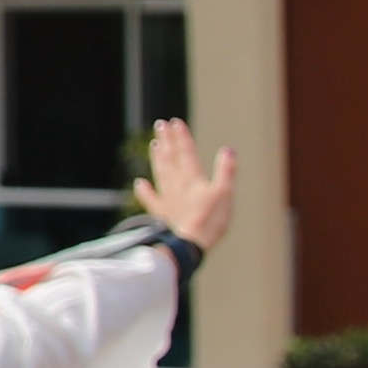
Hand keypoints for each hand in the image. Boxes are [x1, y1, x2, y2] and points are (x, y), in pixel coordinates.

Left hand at [140, 115, 238, 249]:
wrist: (188, 245)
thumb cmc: (209, 221)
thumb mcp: (225, 194)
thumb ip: (226, 171)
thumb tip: (228, 150)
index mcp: (193, 179)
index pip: (186, 153)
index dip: (181, 137)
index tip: (175, 122)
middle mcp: (177, 185)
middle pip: (170, 159)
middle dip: (166, 141)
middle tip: (160, 125)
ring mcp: (167, 198)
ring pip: (160, 173)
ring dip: (157, 158)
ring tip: (154, 144)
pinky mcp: (161, 213)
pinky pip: (150, 199)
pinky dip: (144, 190)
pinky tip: (139, 182)